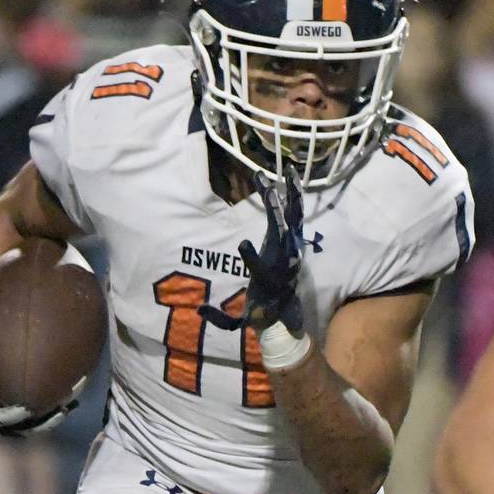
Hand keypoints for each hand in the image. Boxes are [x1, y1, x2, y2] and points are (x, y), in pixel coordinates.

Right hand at [0, 331, 76, 436]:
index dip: (12, 416)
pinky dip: (52, 413)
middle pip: (21, 428)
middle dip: (41, 422)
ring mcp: (5, 424)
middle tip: (61, 409)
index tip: (27, 409)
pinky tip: (71, 401)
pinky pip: (36, 421)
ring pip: (32, 427)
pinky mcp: (15, 420)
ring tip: (70, 406)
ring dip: (51, 419)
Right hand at [200, 182, 305, 332]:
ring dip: (287, 197)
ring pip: (293, 221)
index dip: (253, 258)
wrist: (286, 311)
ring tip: (285, 174)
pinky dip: (293, 196)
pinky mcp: (293, 239)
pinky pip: (295, 214)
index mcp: (268, 280)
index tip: (242, 244)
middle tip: (269, 195)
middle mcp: (283, 262)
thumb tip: (198, 310)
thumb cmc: (261, 311)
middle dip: (277, 217)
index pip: (261, 269)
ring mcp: (291, 248)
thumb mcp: (244, 319)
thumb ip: (222, 319)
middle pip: (283, 237)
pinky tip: (291, 175)